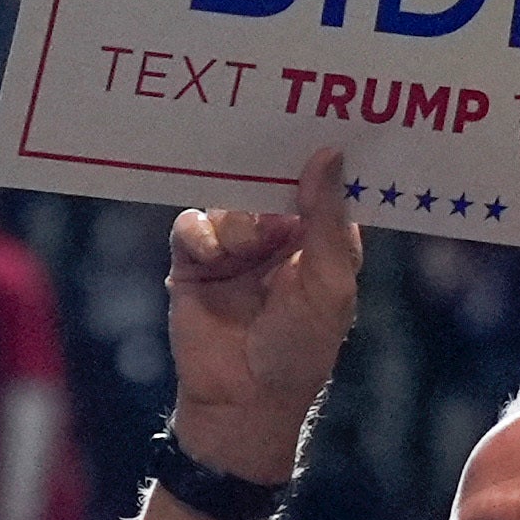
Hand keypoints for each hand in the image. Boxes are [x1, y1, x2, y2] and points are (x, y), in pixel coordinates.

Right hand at [163, 144, 361, 479]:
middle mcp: (278, 236)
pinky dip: (199, 234)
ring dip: (237, 222)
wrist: (241, 402)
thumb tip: (328, 153)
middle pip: (267, 182)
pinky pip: (191, 225)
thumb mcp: (328, 282)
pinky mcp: (194, 263)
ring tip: (241, 251)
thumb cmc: (299, 348)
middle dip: (264, 170)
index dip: (319, 155)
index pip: (320, 183)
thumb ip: (327, 218)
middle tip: (260, 136)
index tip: (317, 117)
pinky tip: (209, 255)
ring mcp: (235, 249)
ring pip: (229, 202)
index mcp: (320, 238)